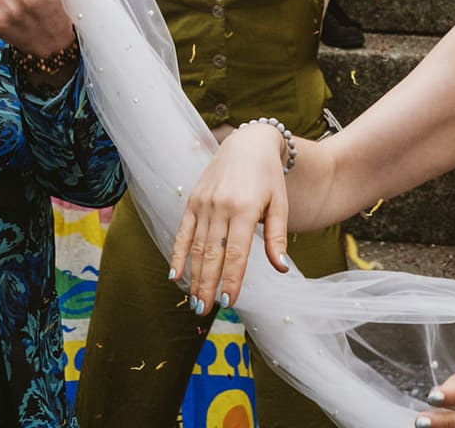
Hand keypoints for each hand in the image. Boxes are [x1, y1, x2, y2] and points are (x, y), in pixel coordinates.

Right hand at [168, 121, 288, 314]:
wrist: (247, 143)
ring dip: (194, 276)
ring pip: (196, 247)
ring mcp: (203, 204)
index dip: (231, 280)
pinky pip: (183, 232)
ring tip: (194, 301)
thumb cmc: (268, 177)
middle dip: (207, 285)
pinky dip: (177, 254)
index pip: (236, 254)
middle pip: (211, 254)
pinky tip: (175, 274)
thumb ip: (277, 238)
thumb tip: (279, 269)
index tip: (229, 302)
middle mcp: (220, 207)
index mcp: (245, 209)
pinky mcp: (192, 201)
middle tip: (204, 310)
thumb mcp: (280, 205)